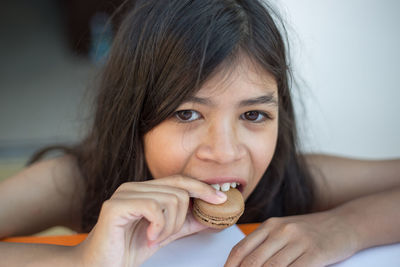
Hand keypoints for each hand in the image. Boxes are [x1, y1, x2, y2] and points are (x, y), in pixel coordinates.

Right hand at [74, 175, 226, 266]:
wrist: (102, 265)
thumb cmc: (129, 248)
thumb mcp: (166, 233)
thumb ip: (186, 222)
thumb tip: (211, 215)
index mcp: (145, 189)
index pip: (180, 180)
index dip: (202, 188)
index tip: (221, 200)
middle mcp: (134, 186)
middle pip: (178, 191)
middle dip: (181, 218)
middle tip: (167, 235)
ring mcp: (124, 193)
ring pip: (169, 199)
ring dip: (170, 225)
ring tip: (156, 237)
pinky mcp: (116, 205)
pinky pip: (153, 207)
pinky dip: (159, 226)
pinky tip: (150, 237)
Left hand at [225, 211, 359, 266]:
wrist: (344, 224)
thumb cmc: (310, 232)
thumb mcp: (284, 231)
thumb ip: (265, 245)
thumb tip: (244, 265)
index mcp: (269, 225)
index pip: (241, 250)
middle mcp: (281, 231)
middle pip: (253, 262)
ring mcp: (299, 241)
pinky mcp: (316, 253)